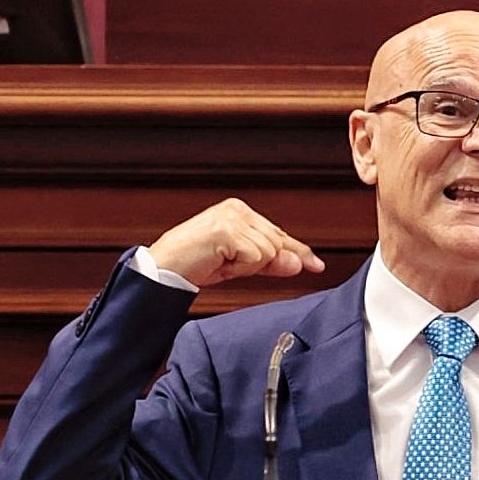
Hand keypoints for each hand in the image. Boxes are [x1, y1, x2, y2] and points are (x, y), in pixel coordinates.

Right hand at [149, 199, 325, 288]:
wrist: (163, 270)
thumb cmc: (194, 265)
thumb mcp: (238, 265)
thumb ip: (269, 263)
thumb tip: (298, 264)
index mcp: (239, 211)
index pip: (277, 234)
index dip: (297, 252)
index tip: (315, 264)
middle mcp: (237, 209)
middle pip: (276, 245)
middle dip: (260, 263)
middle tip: (227, 265)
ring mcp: (232, 218)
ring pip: (268, 252)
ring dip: (246, 267)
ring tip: (219, 262)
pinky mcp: (227, 230)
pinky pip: (255, 258)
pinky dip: (240, 267)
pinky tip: (218, 261)